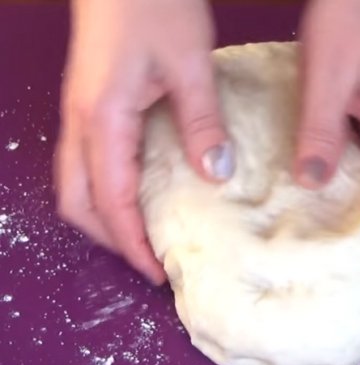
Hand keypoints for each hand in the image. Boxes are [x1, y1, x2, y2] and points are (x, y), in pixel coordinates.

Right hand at [55, 0, 231, 283]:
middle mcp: (81, 122)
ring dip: (104, 215)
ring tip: (143, 233)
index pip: (110, 202)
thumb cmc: (152, 4)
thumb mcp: (189, 64)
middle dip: (109, 238)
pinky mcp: (89, 100)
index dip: (130, 243)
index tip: (157, 272)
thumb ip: (201, 122)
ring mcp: (80, 111)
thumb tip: (214, 175)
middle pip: (76, 202)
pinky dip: (106, 188)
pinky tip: (140, 189)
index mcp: (103, 120)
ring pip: (75, 182)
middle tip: (149, 259)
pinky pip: (86, 160)